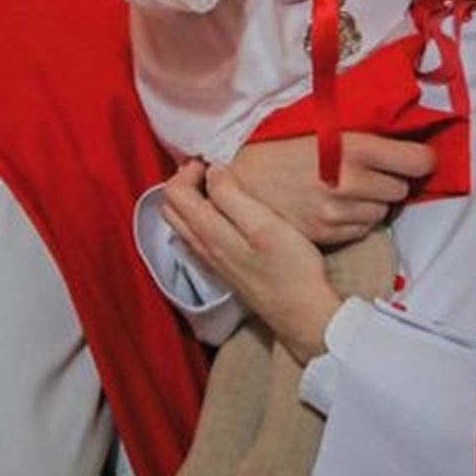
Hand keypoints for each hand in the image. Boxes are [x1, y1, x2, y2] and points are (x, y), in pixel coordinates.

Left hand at [161, 162, 341, 364]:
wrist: (303, 314)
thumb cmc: (290, 268)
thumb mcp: (264, 223)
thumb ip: (232, 196)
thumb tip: (213, 170)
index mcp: (208, 233)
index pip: (175, 193)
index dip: (189, 169)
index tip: (214, 161)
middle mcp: (202, 248)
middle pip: (172, 208)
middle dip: (185, 181)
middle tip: (212, 169)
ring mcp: (211, 261)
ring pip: (183, 223)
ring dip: (193, 198)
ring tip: (221, 185)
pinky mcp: (224, 268)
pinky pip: (197, 236)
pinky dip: (202, 216)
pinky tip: (227, 212)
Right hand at [218, 131, 435, 246]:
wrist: (240, 180)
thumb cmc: (280, 146)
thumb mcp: (322, 127)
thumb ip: (362, 133)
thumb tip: (401, 137)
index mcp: (354, 147)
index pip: (418, 160)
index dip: (421, 160)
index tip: (415, 159)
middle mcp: (353, 181)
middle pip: (402, 189)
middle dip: (391, 181)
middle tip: (372, 172)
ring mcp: (342, 211)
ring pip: (383, 212)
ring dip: (373, 203)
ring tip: (349, 190)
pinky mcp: (330, 232)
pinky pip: (362, 229)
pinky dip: (355, 220)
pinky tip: (335, 207)